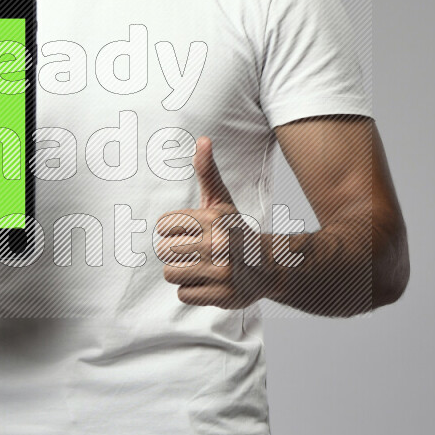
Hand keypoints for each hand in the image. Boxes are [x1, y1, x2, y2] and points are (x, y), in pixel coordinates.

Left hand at [155, 136, 263, 308]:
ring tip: (201, 267)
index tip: (191, 232)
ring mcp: (222, 271)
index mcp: (212, 218)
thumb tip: (203, 139)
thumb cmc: (235, 231)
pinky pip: (184, 294)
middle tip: (195, 252)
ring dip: (182, 273)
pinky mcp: (224, 295)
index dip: (174, 231)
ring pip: (171, 273)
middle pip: (164, 251)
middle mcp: (218, 243)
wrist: (269, 265)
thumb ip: (207, 172)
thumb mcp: (221, 201)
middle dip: (176, 253)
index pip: (164, 225)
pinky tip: (209, 282)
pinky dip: (192, 290)